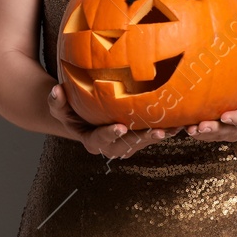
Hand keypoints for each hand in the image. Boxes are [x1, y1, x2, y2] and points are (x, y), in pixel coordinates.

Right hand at [47, 83, 178, 158]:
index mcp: (92, 140)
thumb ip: (57, 101)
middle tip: (157, 132)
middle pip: (127, 145)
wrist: (82, 115)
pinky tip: (180, 121)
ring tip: (174, 128)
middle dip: (142, 139)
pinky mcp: (137, 135)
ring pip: (143, 142)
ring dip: (159, 136)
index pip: (101, 139)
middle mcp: (110, 145)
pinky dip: (165, 129)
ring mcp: (125, 141)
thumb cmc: (70, 108)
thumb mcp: (60, 106)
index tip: (120, 127)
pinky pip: (151, 133)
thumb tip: (56, 90)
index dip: (110, 134)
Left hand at [184, 66, 236, 142]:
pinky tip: (186, 128)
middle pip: (231, 131)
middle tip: (201, 126)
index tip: (224, 116)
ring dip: (205, 134)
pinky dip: (199, 133)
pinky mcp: (222, 129)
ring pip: (219, 135)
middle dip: (215, 130)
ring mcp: (234, 128)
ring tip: (190, 130)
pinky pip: (211, 134)